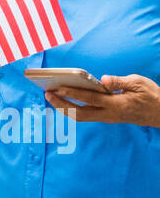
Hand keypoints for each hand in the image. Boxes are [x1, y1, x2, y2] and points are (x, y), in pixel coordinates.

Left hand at [44, 74, 159, 126]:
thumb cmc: (150, 95)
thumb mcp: (138, 83)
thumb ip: (119, 81)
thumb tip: (104, 80)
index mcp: (116, 104)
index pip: (90, 99)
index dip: (73, 94)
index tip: (59, 88)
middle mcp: (109, 114)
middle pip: (80, 113)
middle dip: (62, 105)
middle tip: (47, 94)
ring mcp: (108, 118)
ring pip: (82, 116)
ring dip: (65, 108)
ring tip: (51, 97)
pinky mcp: (108, 117)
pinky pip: (87, 115)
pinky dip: (74, 108)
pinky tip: (66, 101)